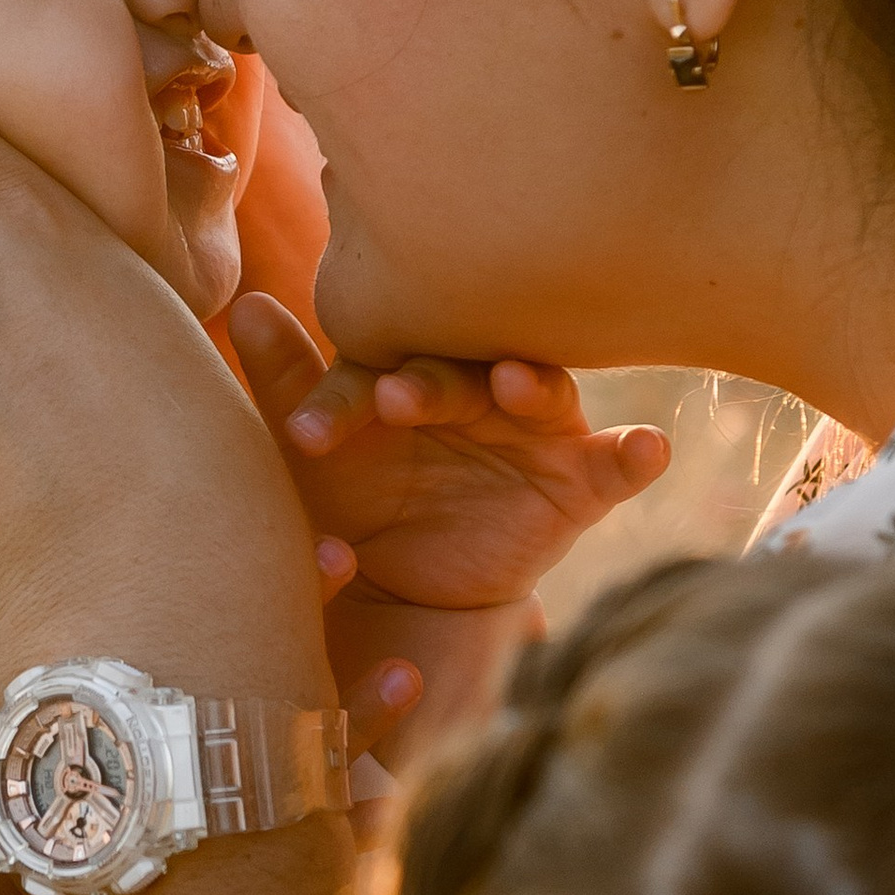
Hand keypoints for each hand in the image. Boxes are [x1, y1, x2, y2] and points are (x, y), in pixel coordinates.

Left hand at [227, 295, 668, 611]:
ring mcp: (532, 431)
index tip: (312, 434)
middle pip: (460, 373)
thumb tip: (243, 307)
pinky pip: (615, 465)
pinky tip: (652, 447)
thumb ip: (285, 387)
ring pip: (539, 395)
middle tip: (399, 400)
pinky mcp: (578, 483)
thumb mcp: (315, 455)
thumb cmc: (358, 497)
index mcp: (408, 370)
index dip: (346, 399)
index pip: (376, 370)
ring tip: (514, 383)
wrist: (411, 586)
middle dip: (433, 386)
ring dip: (531, 387)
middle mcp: (476, 386)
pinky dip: (636, 454)